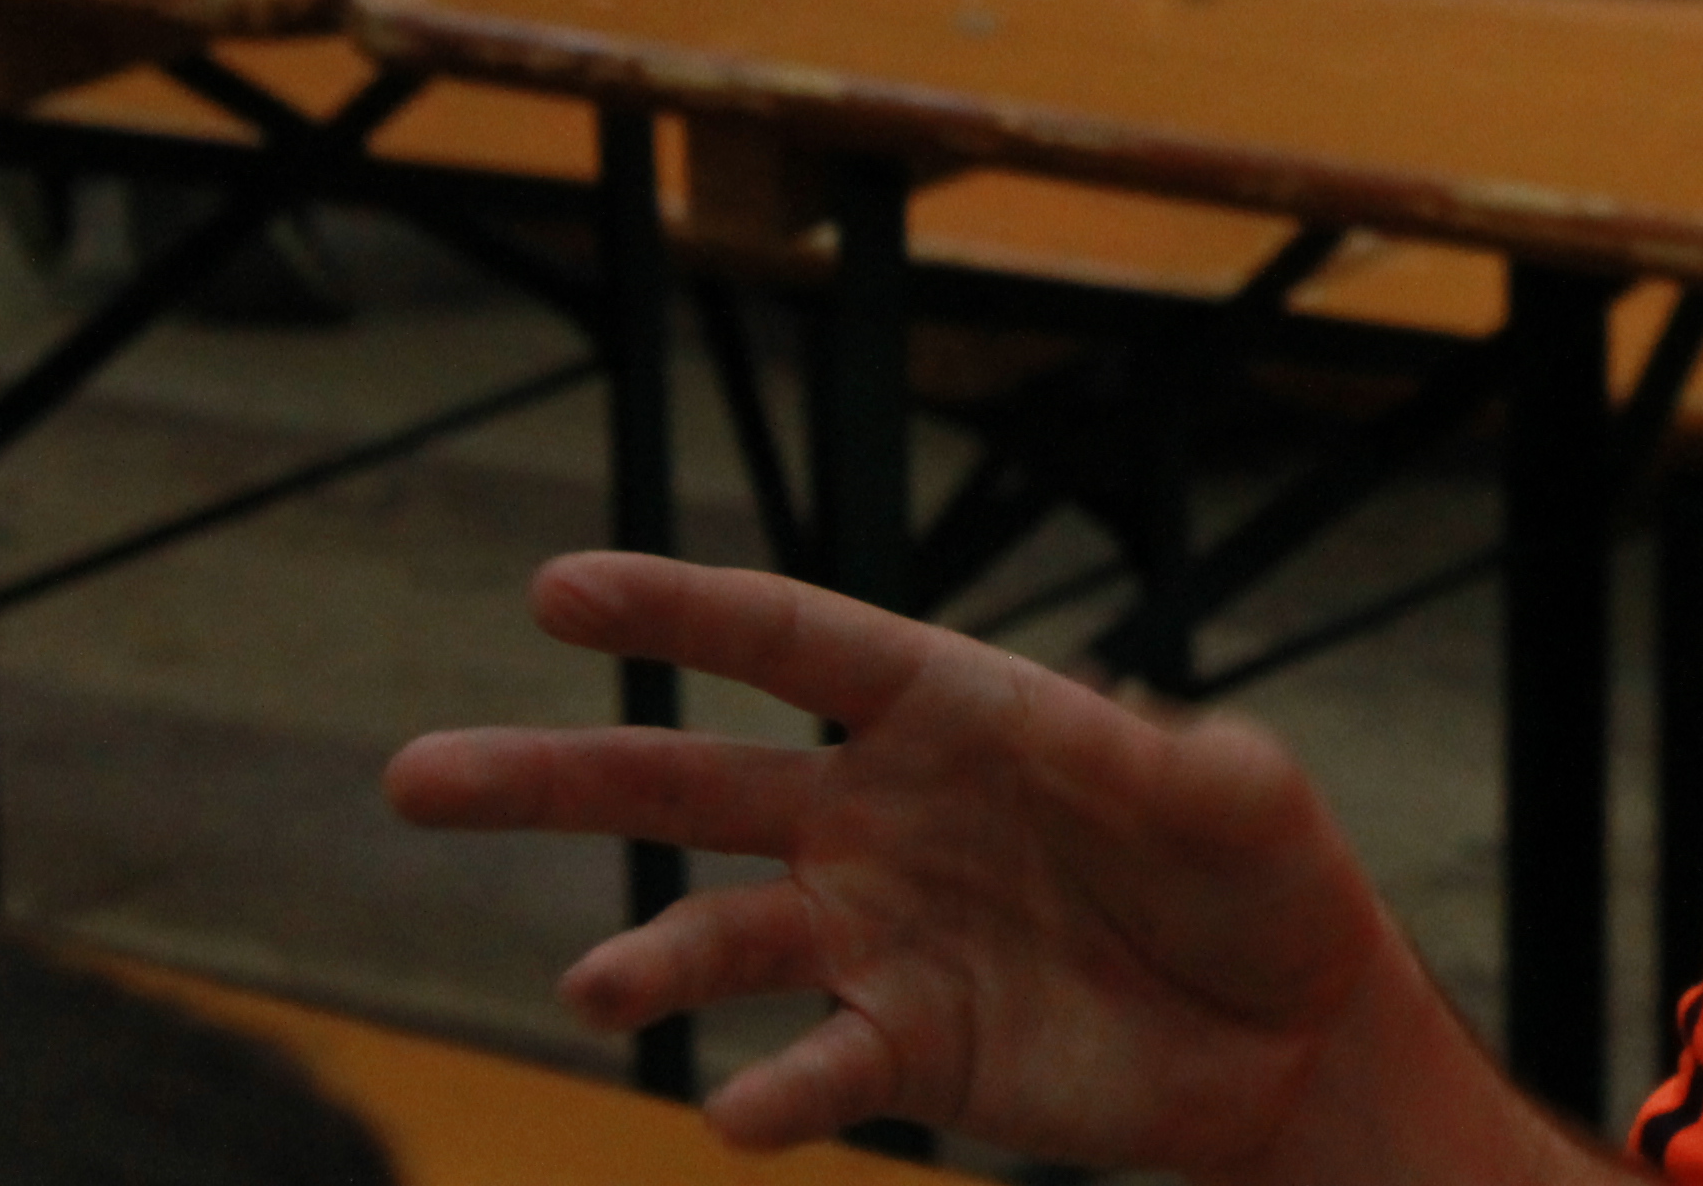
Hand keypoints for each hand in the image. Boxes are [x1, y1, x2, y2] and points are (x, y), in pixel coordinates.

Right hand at [386, 554, 1395, 1173]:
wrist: (1292, 1032)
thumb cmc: (1266, 874)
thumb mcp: (1239, 792)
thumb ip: (1159, 758)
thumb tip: (1077, 731)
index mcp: (954, 712)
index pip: (795, 643)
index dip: (682, 611)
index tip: (557, 587)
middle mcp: (884, 817)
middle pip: (690, 784)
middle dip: (553, 777)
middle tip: (410, 777)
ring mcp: (881, 936)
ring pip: (722, 937)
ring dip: (651, 962)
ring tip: (594, 991)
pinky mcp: (909, 1049)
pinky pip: (814, 1066)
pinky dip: (770, 1091)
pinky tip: (732, 1114)